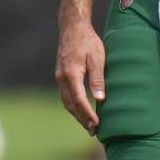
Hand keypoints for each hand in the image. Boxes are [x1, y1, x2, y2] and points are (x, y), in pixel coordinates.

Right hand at [55, 19, 105, 134]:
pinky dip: (73, 106)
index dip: (87, 114)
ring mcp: (59, 77)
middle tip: (94, 131)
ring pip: (66, 102)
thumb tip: (100, 99)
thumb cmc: (87, 41)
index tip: (97, 124)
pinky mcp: (60, 76)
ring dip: (77, 114)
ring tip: (89, 125)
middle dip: (81, 119)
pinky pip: (66, 95)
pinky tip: (81, 110)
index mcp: (71, 73)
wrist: (72, 28)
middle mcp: (62, 78)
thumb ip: (98, 79)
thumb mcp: (97, 57)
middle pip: (70, 105)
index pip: (79, 100)